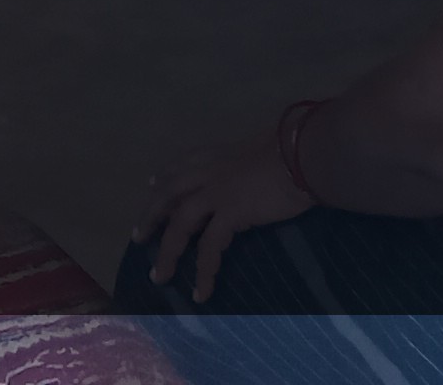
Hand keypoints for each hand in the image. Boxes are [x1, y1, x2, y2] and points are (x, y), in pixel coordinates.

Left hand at [138, 126, 312, 304]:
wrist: (303, 153)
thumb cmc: (293, 149)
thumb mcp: (263, 150)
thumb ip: (251, 162)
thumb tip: (260, 174)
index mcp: (218, 154)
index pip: (181, 165)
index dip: (165, 177)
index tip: (152, 185)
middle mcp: (210, 171)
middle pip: (168, 193)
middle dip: (150, 215)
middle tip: (139, 237)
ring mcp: (216, 192)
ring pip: (180, 224)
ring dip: (167, 253)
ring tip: (159, 277)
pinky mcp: (230, 213)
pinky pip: (210, 247)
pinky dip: (204, 272)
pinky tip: (201, 292)